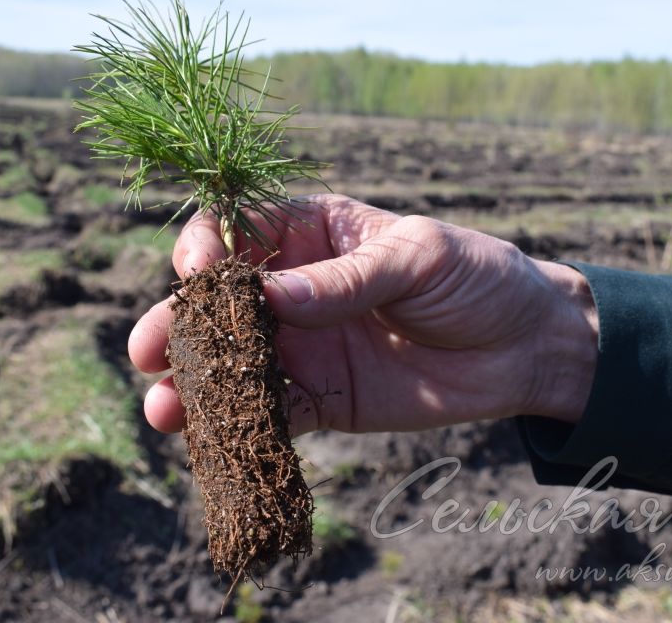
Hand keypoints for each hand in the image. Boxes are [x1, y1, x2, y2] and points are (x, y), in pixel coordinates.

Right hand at [128, 194, 598, 435]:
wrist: (523, 346)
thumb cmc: (476, 277)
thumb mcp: (418, 258)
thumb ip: (347, 280)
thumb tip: (273, 296)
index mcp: (313, 234)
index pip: (237, 231)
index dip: (205, 249)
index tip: (197, 275)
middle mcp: (296, 290)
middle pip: (220, 304)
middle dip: (179, 326)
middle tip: (148, 352)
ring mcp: (306, 347)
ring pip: (235, 365)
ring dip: (197, 385)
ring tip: (167, 408)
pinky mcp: (325, 399)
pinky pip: (275, 414)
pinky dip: (247, 426)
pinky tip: (220, 440)